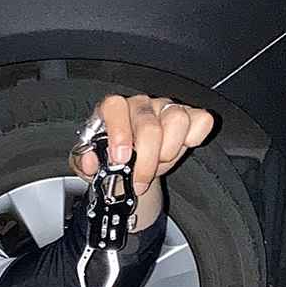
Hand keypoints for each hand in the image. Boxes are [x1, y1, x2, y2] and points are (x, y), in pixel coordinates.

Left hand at [69, 94, 214, 194]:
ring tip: (158, 163)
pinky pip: (201, 121)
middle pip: (149, 126)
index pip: (115, 107)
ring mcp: (166, 108)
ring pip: (176, 120)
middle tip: (139, 181)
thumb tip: (90, 160)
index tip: (121, 159)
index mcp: (113, 111)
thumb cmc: (112, 163)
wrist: (131, 172)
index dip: (119, 133)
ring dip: (169, 151)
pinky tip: (179, 150)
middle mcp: (140, 105)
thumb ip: (84, 163)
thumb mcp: (91, 167)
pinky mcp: (190, 115)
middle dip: (146, 161)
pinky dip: (193, 139)